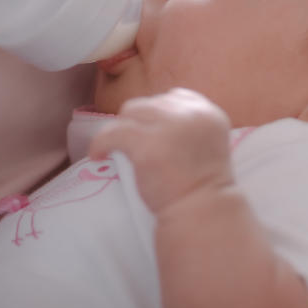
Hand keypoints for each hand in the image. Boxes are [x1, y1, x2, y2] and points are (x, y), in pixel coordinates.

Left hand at [89, 88, 233, 213]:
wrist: (200, 211)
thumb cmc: (202, 186)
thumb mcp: (206, 144)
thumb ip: (188, 126)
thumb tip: (152, 120)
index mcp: (208, 112)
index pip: (175, 96)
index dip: (160, 111)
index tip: (151, 130)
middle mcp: (190, 113)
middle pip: (151, 103)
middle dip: (139, 121)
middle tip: (132, 143)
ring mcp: (168, 126)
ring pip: (131, 112)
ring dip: (121, 129)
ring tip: (115, 147)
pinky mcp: (146, 144)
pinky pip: (113, 132)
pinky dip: (101, 143)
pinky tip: (99, 156)